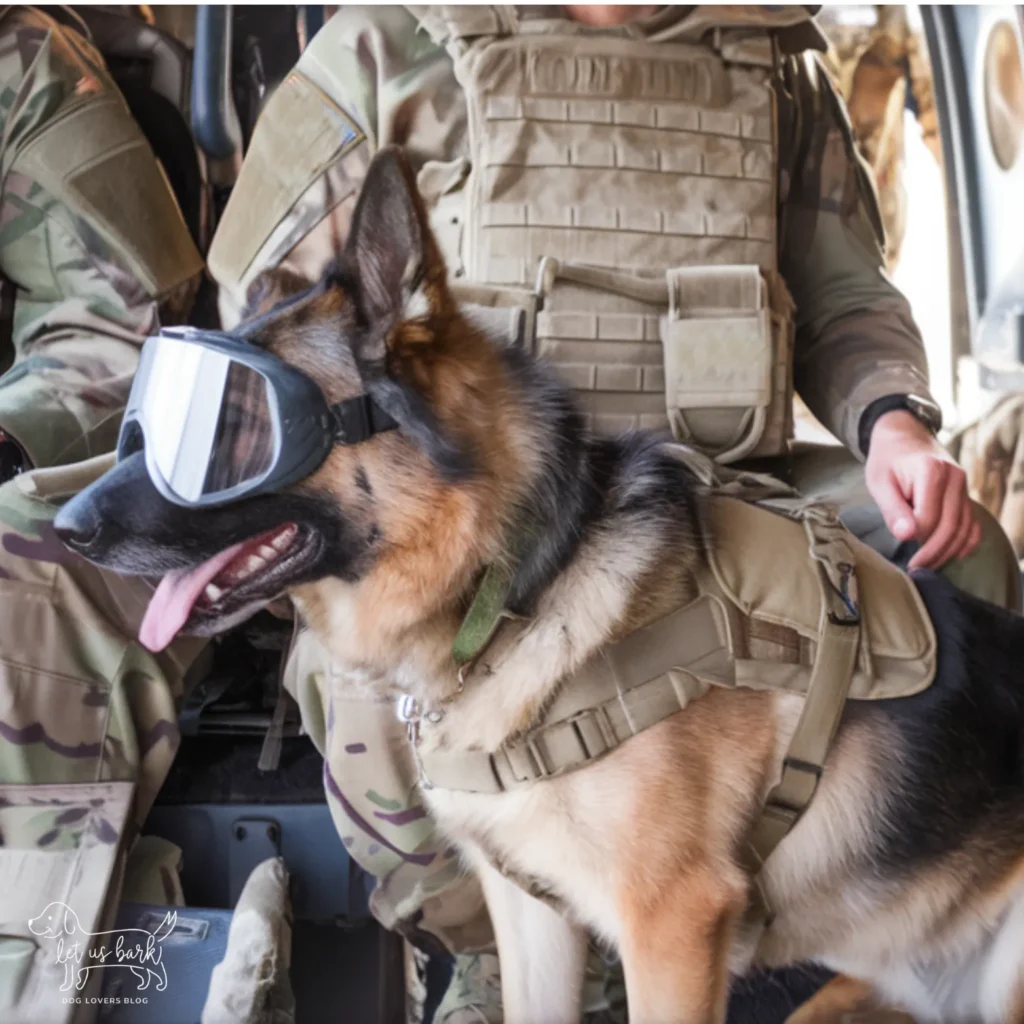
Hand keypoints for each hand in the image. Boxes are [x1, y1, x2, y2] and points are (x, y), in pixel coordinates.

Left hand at [864, 410, 978, 569]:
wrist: (903, 436)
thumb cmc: (887, 460)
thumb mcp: (879, 481)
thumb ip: (892, 508)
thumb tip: (907, 536)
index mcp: (931, 472)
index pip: (928, 517)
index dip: (914, 535)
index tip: (901, 544)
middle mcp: (955, 478)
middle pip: (950, 526)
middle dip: (933, 553)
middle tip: (915, 569)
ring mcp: (964, 486)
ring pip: (963, 528)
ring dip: (947, 552)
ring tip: (927, 566)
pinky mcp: (965, 494)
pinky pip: (972, 523)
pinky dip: (965, 542)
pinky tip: (952, 555)